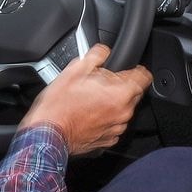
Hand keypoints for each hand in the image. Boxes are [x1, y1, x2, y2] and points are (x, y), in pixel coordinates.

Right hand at [20, 45, 150, 156]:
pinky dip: (105, 119)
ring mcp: (116, 129)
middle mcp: (123, 113)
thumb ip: (95, 55)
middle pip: (133, 94)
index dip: (136, 69)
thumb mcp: (74, 70)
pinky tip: (88, 115)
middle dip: (121, 86)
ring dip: (112, 103)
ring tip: (91, 100)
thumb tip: (104, 51)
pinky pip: (112, 125)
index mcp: (120, 94)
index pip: (144, 77)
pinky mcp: (107, 141)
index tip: (129, 69)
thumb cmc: (58, 106)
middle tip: (100, 84)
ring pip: (122, 110)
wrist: (47, 135)